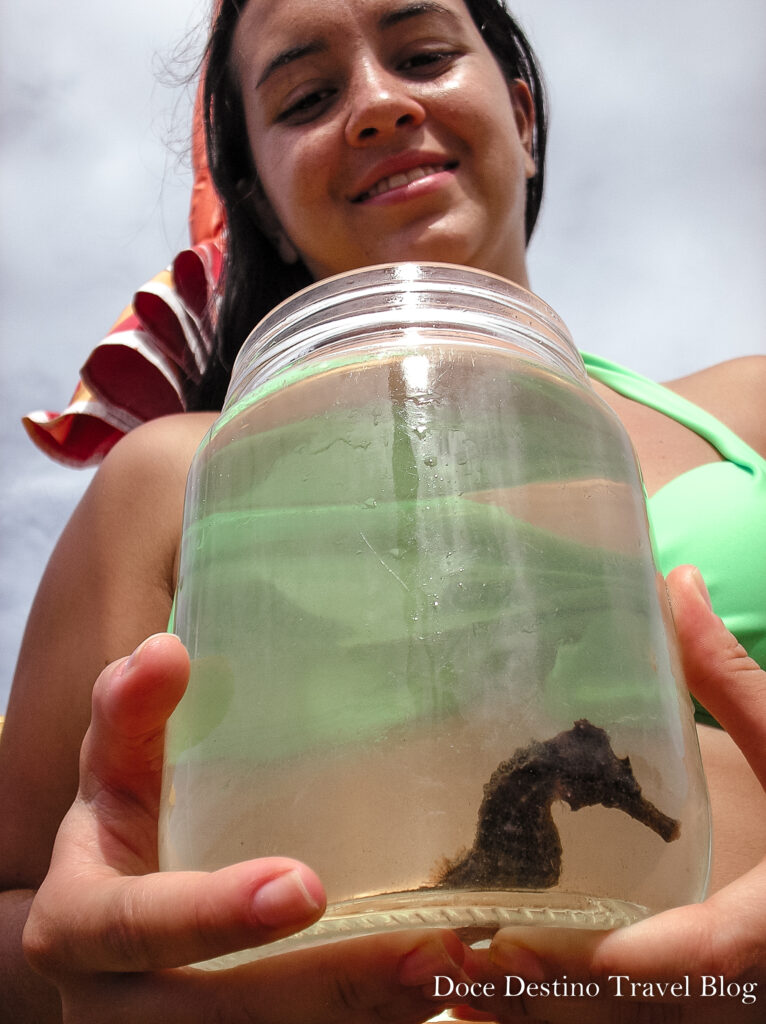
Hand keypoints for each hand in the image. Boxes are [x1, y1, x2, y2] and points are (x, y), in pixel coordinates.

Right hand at [22, 634, 469, 1022]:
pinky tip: (425, 998)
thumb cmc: (121, 832)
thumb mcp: (114, 772)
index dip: (215, 916)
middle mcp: (113, 1005)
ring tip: (443, 973)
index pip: (140, 927)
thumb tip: (166, 649)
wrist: (106, 927)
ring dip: (359, 1020)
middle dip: (322, 990)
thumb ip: (131, 714)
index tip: (305, 888)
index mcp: (79, 925)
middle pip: (215, 1016)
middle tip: (419, 951)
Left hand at [458, 564, 765, 1022]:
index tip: (509, 940)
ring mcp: (737, 1006)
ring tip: (459, 983)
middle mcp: (751, 985)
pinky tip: (514, 997)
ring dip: (545, 1016)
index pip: (689, 960)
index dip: (598, 961)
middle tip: (446, 960)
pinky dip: (573, 1016)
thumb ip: (729, 675)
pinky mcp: (726, 1006)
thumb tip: (676, 582)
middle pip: (636, 1013)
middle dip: (539, 996)